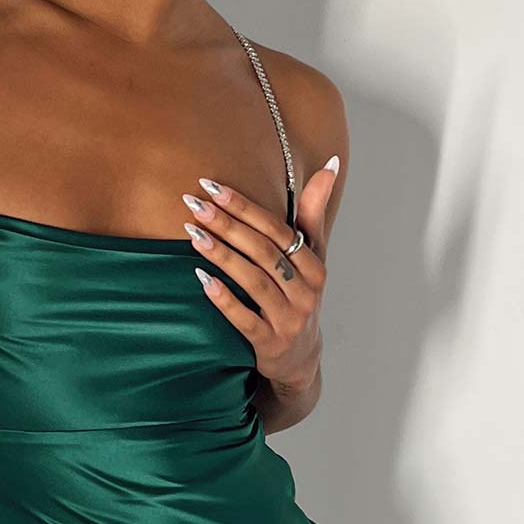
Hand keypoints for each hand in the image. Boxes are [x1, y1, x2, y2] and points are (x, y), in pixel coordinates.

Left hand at [180, 156, 339, 391]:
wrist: (299, 358)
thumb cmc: (298, 296)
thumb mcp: (311, 258)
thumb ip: (314, 213)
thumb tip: (330, 164)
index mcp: (315, 267)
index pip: (278, 230)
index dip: (245, 207)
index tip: (213, 187)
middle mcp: (306, 292)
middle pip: (263, 252)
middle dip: (228, 225)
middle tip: (194, 205)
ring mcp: (289, 319)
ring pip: (254, 281)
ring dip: (223, 255)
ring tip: (193, 234)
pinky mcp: (270, 343)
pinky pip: (244, 318)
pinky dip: (224, 298)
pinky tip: (202, 280)